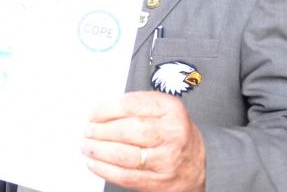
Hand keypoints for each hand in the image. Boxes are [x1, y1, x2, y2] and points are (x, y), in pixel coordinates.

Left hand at [82, 91, 204, 191]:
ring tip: (87, 146)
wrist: (199, 162)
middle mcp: (172, 133)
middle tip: (87, 131)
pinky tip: (93, 162)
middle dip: (100, 131)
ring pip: (124, 155)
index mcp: (170, 109)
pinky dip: (104, 169)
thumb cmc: (173, 132)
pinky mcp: (159, 181)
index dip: (106, 109)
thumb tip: (98, 113)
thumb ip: (134, 106)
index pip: (131, 105)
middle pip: (127, 131)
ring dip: (98, 150)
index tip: (92, 114)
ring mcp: (167, 159)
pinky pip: (126, 176)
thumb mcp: (161, 109)